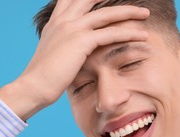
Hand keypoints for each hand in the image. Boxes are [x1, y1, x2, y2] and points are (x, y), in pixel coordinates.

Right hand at [0, 0, 149, 120]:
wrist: (34, 85)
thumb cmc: (45, 76)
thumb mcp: (55, 54)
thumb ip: (66, 45)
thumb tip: (77, 50)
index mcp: (56, 21)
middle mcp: (64, 20)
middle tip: (132, 3)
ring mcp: (72, 28)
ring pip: (106, 14)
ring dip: (128, 13)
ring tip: (145, 13)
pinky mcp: (81, 41)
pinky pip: (110, 34)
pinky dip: (129, 34)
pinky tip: (142, 35)